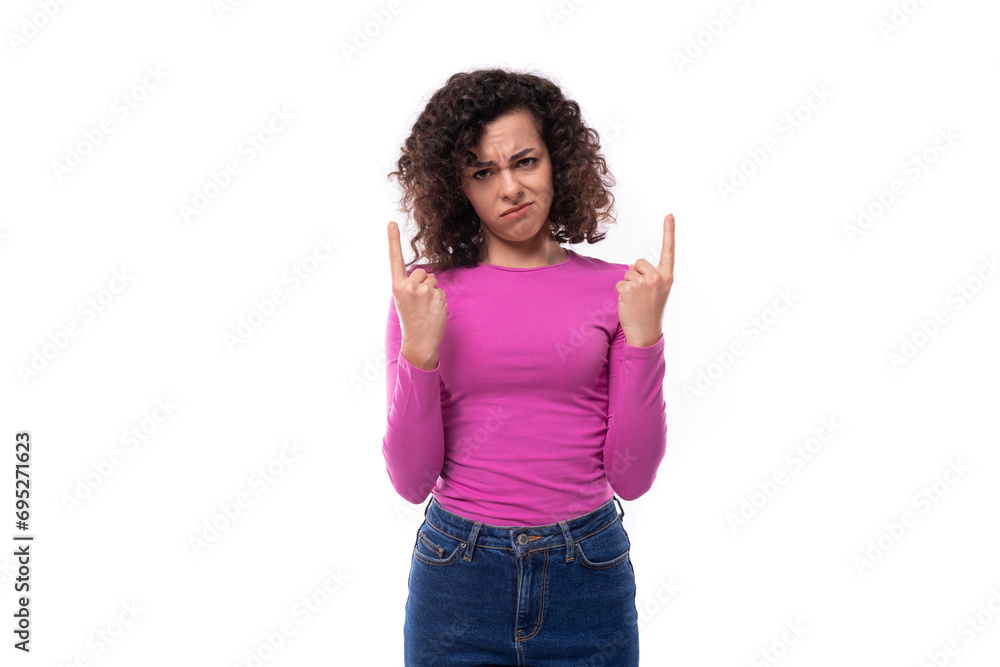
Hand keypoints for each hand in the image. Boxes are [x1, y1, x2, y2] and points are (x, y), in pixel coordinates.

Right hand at [388, 221, 446, 367]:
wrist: (419, 343)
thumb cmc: (411, 320)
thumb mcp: (403, 300)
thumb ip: (410, 284)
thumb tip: (426, 274)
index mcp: (397, 286)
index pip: (395, 260)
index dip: (393, 240)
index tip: (391, 222)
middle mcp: (408, 286)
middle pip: (423, 271)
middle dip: (424, 283)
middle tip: (419, 302)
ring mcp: (423, 291)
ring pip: (433, 280)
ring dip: (432, 291)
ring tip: (425, 308)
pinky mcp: (437, 296)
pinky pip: (441, 291)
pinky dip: (439, 300)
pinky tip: (433, 312)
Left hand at [616, 213, 674, 346]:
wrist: (646, 332)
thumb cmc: (651, 311)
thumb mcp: (659, 291)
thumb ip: (651, 276)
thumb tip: (632, 267)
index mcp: (667, 276)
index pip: (668, 250)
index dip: (669, 231)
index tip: (670, 214)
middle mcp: (658, 277)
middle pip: (638, 262)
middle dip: (635, 275)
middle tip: (641, 294)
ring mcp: (644, 283)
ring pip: (627, 273)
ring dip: (628, 285)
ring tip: (636, 300)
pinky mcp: (629, 289)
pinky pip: (619, 283)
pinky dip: (620, 293)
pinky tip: (629, 303)